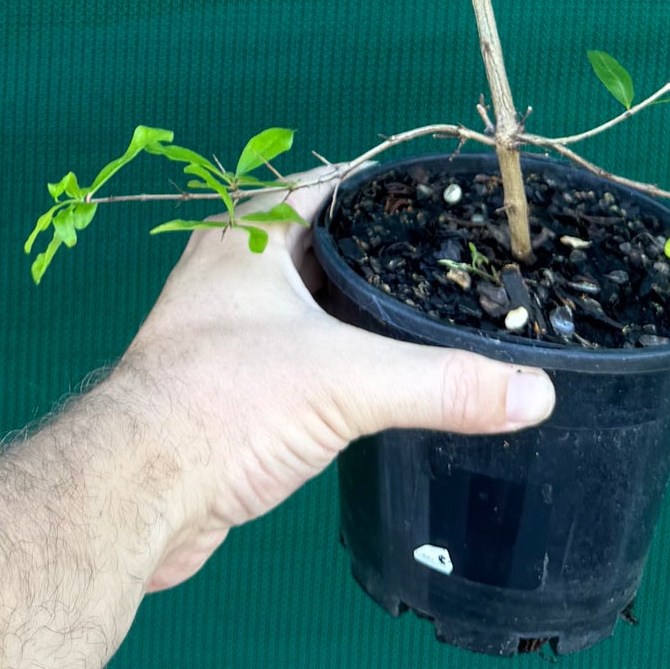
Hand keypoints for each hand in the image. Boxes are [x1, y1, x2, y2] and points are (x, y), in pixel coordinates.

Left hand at [103, 167, 554, 588]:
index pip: (327, 181)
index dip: (384, 186)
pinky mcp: (220, 381)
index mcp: (250, 233)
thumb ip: (442, 383)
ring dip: (352, 307)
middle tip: (446, 266)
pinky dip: (330, 356)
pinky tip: (371, 381)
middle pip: (316, 239)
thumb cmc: (221, 402)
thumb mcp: (346, 382)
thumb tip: (535, 391)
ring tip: (423, 320)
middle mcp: (230, 266)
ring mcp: (220, 324)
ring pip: (301, 298)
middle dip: (376, 252)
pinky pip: (288, 350)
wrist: (134, 487)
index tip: (444, 200)